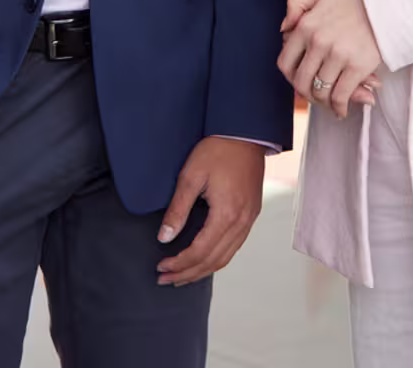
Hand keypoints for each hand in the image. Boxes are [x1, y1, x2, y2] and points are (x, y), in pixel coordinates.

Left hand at [155, 137, 264, 286]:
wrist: (246, 133)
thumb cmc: (218, 149)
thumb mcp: (190, 176)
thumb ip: (178, 209)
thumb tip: (164, 237)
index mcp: (226, 214)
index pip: (200, 251)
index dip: (179, 264)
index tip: (161, 268)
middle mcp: (241, 222)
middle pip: (213, 261)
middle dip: (188, 273)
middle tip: (165, 280)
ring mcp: (249, 220)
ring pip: (226, 257)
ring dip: (202, 270)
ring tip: (181, 277)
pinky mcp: (251, 214)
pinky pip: (234, 246)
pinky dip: (217, 259)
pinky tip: (203, 260)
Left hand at [279, 0, 383, 119]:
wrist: (390, 4)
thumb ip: (297, 5)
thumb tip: (283, 30)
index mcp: (306, 26)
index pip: (286, 63)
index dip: (291, 77)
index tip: (300, 81)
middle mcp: (318, 42)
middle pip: (301, 82)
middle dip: (307, 93)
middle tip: (315, 96)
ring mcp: (337, 55)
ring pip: (320, 92)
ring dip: (323, 103)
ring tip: (328, 102)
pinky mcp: (357, 66)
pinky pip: (340, 96)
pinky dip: (339, 108)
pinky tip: (341, 111)